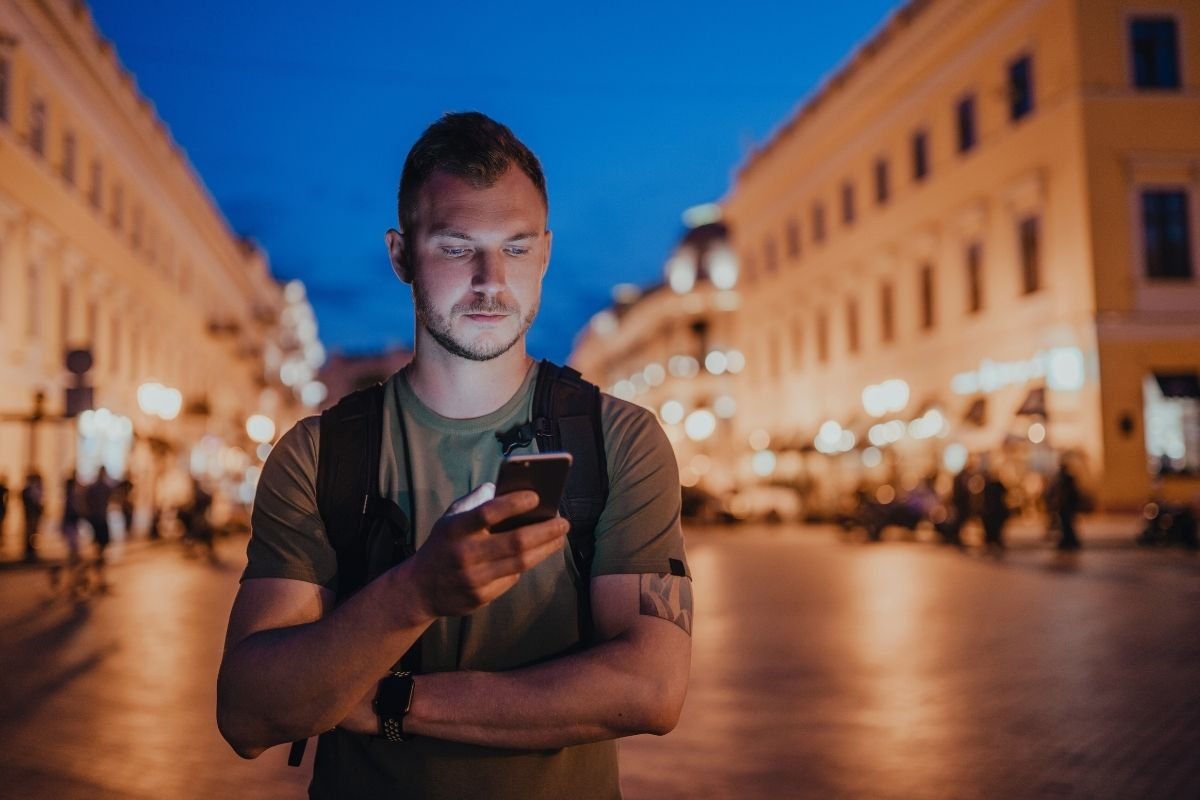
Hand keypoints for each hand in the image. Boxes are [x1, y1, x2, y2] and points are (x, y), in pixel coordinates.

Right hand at [406, 483, 568, 618]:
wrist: (419, 589)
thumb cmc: (442, 545)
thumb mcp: (449, 518)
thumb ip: (475, 502)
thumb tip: (505, 488)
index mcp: (455, 529)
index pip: (488, 513)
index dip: (514, 503)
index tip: (536, 496)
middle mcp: (465, 554)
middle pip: (514, 542)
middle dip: (545, 531)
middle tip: (564, 522)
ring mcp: (473, 578)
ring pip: (520, 563)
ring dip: (545, 549)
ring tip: (560, 536)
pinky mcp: (480, 597)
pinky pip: (512, 578)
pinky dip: (527, 564)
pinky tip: (539, 553)